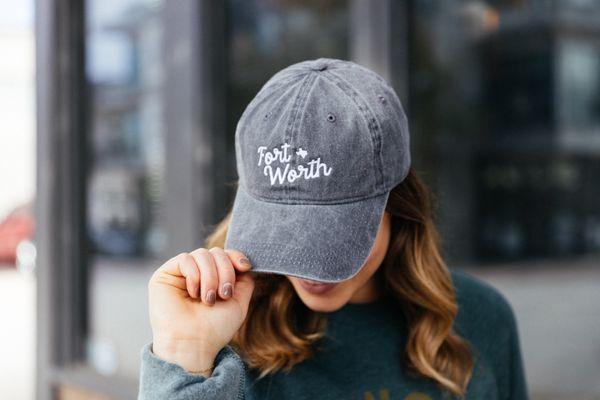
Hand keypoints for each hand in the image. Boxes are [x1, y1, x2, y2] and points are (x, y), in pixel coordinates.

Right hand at [148, 247, 254, 374]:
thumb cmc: (215, 328)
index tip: (244, 267)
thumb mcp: (238, 302)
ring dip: (211, 276)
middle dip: (225, 271)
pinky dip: (194, 275)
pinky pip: (185, 259)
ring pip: (202, 254)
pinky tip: (193, 293)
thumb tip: (243, 262)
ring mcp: (181, 273)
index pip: (225, 255)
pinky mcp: (165, 274)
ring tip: (208, 299)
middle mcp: (197, 274)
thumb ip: (244, 280)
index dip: (235, 256)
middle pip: (216, 252)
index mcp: (213, 279)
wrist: (194, 344)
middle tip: (223, 294)